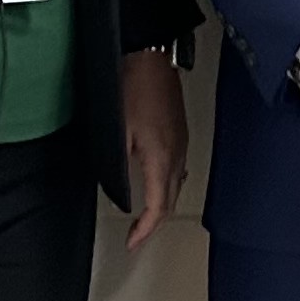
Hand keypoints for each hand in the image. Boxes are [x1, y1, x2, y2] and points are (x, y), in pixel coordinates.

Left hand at [120, 49, 188, 249]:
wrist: (152, 59)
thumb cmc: (133, 88)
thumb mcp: (117, 132)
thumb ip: (118, 164)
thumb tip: (118, 190)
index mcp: (161, 158)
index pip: (159, 206)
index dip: (145, 229)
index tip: (132, 242)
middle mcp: (177, 155)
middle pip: (171, 201)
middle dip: (155, 223)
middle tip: (136, 235)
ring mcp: (182, 144)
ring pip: (177, 186)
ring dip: (163, 205)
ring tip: (144, 216)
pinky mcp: (181, 134)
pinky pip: (178, 170)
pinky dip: (167, 186)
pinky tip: (155, 184)